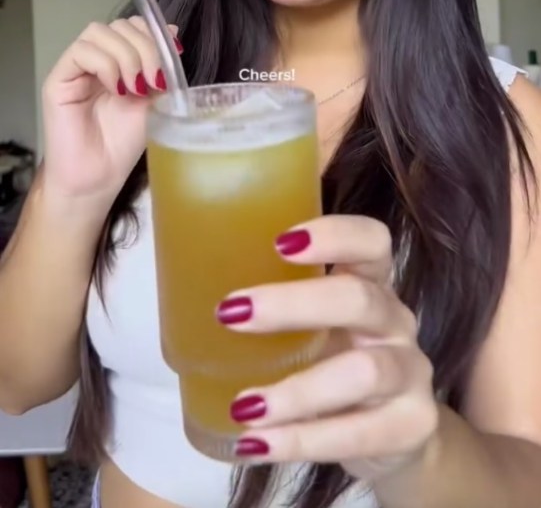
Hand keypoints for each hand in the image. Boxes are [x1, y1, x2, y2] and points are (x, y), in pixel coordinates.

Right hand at [41, 17, 181, 201]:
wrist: (99, 176)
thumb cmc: (123, 143)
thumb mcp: (155, 99)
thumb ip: (161, 67)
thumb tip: (173, 30)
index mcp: (120, 61)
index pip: (133, 25)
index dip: (153, 34)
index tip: (172, 57)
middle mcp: (97, 59)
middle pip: (119, 25)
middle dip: (145, 47)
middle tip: (154, 80)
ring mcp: (77, 67)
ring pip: (99, 32)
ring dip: (126, 55)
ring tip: (135, 88)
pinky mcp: (59, 79)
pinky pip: (81, 52)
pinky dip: (105, 64)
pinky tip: (116, 88)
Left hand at [218, 216, 438, 483]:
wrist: (396, 433)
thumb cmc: (336, 359)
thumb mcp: (316, 322)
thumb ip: (279, 295)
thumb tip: (193, 266)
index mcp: (371, 281)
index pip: (371, 240)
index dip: (334, 234)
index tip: (280, 241)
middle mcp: (395, 320)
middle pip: (360, 298)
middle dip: (294, 304)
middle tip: (231, 312)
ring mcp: (409, 372)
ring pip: (364, 372)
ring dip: (298, 390)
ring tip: (245, 405)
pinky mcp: (410, 426)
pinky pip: (356, 434)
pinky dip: (301, 440)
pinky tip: (257, 445)